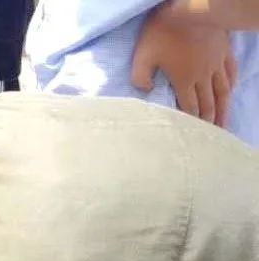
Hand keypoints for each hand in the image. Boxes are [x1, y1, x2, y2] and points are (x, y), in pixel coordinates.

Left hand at [132, 1, 236, 125]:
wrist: (192, 7)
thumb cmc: (163, 30)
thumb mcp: (142, 54)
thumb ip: (140, 76)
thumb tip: (145, 90)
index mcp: (184, 79)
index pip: (190, 107)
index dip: (191, 123)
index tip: (192, 135)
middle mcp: (203, 76)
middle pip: (208, 104)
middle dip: (209, 122)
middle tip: (210, 137)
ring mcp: (216, 63)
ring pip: (222, 92)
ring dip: (223, 109)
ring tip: (223, 123)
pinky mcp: (224, 51)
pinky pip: (231, 72)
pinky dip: (231, 85)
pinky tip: (230, 91)